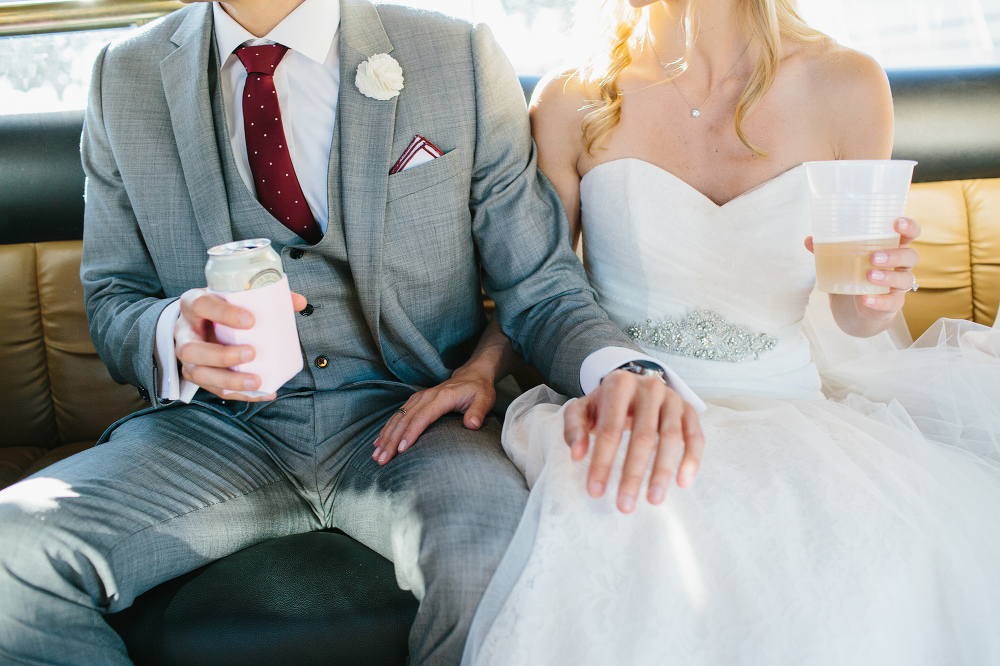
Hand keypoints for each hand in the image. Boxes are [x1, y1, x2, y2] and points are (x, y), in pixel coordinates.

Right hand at [174, 287, 306, 401]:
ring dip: (228, 380)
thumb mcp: (234, 295)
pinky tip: (262, 392)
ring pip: (198, 373)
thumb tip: (299, 302)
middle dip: (222, 355)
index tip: (250, 320)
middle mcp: (184, 332)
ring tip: (256, 381)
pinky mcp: (197, 374)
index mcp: (192, 304)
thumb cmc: (220, 305)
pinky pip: (213, 389)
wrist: (198, 319)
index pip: (201, 305)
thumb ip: (266, 296)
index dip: (223, 313)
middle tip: (252, 353)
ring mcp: (188, 357)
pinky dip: (240, 393)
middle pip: (192, 349)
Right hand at [372, 367, 496, 465]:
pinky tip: (379, 443)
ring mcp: (419, 398)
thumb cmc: (478, 390)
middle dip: (392, 441)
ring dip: (386, 437)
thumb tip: (472, 425)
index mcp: (442, 397)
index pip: (423, 417)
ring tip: (377, 455)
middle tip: (383, 460)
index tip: (401, 450)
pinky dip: (387, 429)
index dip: (411, 433)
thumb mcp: (484, 400)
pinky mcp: (415, 401)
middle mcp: (426, 396)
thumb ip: (478, 412)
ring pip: (398, 418)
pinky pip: (397, 416)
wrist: (472, 374)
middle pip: (405, 420)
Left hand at [563, 369, 704, 513]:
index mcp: (619, 385)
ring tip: (653, 500)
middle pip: (643, 437)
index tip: (595, 491)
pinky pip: (695, 436)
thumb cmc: (605, 404)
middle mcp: (649, 388)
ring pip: (672, 438)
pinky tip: (683, 483)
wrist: (632, 385)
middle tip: (624, 506)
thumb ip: (574, 427)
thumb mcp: (582, 409)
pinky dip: (691, 459)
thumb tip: (577, 454)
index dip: (602, 462)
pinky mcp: (689, 409)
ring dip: (662, 472)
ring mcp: (672, 398)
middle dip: (632, 474)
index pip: (610, 430)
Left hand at [806, 217, 920, 319]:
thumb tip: (809, 239)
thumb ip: (828, 251)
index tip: (897, 222)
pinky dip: (879, 301)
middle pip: (911, 256)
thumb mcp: (842, 263)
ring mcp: (898, 287)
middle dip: (895, 254)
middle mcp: (900, 267)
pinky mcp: (892, 305)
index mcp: (892, 249)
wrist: (855, 312)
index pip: (909, 234)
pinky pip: (891, 303)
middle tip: (873, 256)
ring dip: (888, 276)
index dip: (908, 227)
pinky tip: (866, 299)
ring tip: (869, 275)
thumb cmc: (855, 278)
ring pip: (904, 279)